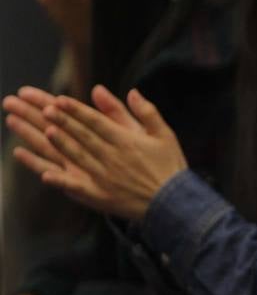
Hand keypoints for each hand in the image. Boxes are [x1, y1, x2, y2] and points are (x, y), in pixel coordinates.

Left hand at [7, 85, 185, 221]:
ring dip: (60, 144)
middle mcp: (114, 158)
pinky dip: (62, 182)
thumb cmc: (170, 166)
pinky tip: (45, 176)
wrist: (174, 203)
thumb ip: (147, 112)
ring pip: (77, 157)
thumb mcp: (165, 135)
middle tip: (43, 109)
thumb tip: (132, 91)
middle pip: (83, 136)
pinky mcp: (101, 196)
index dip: (77, 110)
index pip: (97, 122)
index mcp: (127, 141)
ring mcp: (105, 178)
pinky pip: (78, 188)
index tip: (58, 100)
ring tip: (44, 131)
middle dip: (62, 121)